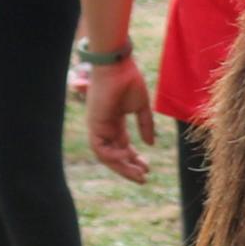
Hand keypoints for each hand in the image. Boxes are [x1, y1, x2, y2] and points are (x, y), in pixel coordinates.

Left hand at [86, 57, 157, 182]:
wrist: (118, 67)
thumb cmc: (129, 82)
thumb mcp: (141, 108)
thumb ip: (145, 126)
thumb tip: (150, 144)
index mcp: (114, 123)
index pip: (122, 147)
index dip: (134, 159)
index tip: (148, 168)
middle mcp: (104, 127)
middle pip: (114, 155)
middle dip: (128, 168)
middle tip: (143, 179)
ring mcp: (98, 127)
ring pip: (106, 156)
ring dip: (121, 167)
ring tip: (138, 175)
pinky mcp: (94, 124)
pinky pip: (100, 148)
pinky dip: (113, 156)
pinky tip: (127, 158)